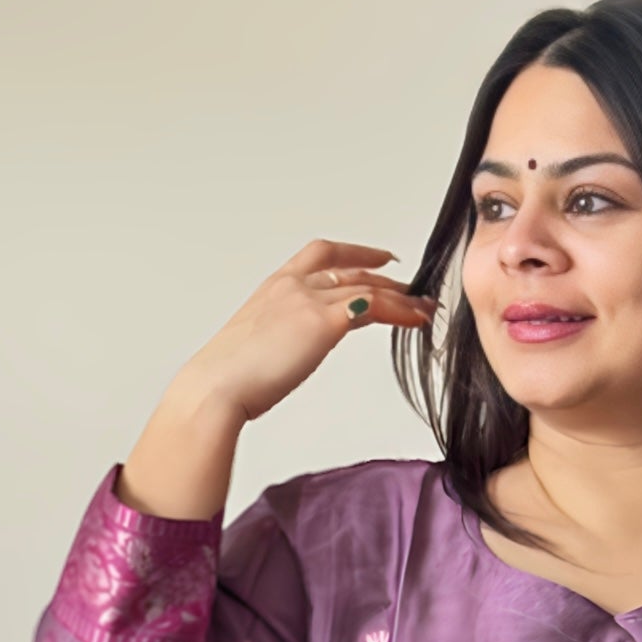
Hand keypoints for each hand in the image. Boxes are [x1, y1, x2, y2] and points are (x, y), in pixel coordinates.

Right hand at [177, 237, 438, 423]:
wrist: (217, 387)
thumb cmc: (229, 377)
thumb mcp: (257, 346)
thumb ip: (282, 338)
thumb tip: (293, 349)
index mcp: (273, 287)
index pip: (320, 255)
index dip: (354, 254)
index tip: (378, 258)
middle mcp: (292, 285)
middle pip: (350, 268)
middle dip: (385, 275)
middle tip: (413, 288)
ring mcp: (308, 300)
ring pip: (367, 287)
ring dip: (401, 296)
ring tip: (424, 308)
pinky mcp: (323, 322)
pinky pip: (374, 307)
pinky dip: (400, 311)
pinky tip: (415, 319)